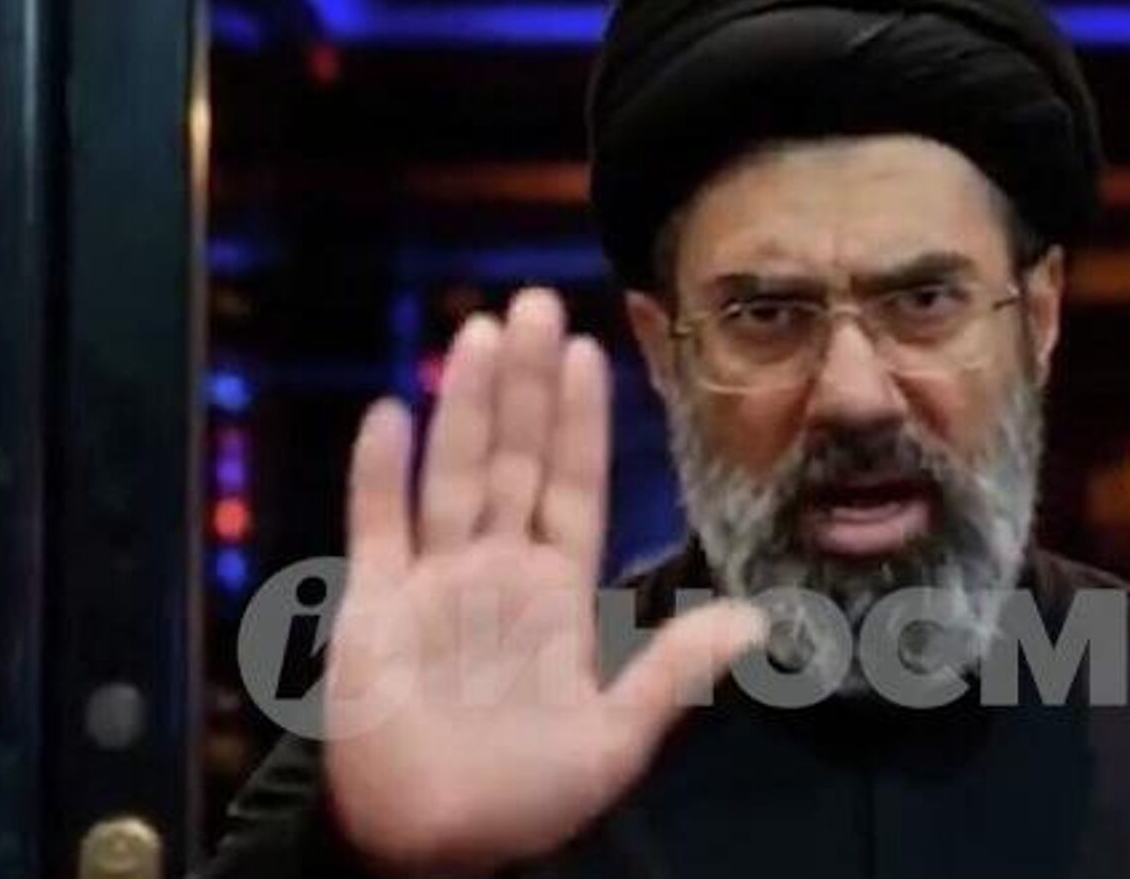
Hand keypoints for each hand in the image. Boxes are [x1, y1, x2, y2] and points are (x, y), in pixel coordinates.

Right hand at [321, 288, 764, 875]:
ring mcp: (434, 581)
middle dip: (527, 386)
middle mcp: (497, 571)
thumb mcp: (615, 739)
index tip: (591, 352)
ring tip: (481, 333)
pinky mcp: (374, 606)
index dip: (583, 421)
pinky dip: (380, 472)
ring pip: (453, 472)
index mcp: (558, 594)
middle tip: (534, 304)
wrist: (436, 848)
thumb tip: (755, 620)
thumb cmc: (526, 801)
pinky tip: (392, 411)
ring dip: (467, 405)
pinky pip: (376, 525)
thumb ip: (673, 672)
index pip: (574, 486)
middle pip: (515, 458)